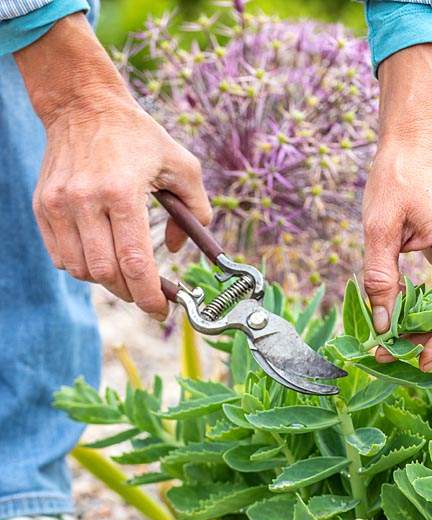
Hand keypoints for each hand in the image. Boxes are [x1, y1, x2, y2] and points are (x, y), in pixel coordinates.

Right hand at [15, 14, 210, 319]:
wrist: (83, 105)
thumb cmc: (138, 137)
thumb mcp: (182, 165)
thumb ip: (195, 211)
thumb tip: (179, 250)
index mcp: (123, 192)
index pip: (134, 262)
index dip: (149, 295)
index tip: (160, 309)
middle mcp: (86, 200)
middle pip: (106, 273)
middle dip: (130, 292)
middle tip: (145, 293)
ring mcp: (59, 205)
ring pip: (82, 271)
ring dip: (105, 280)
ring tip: (122, 269)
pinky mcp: (43, 207)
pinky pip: (61, 258)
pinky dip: (82, 266)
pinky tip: (98, 252)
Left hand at [363, 145, 431, 369]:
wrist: (412, 149)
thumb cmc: (396, 180)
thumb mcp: (377, 229)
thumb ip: (380, 277)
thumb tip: (382, 324)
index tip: (420, 360)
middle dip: (428, 340)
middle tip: (388, 354)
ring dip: (425, 328)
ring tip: (389, 341)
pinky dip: (425, 310)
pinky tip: (399, 319)